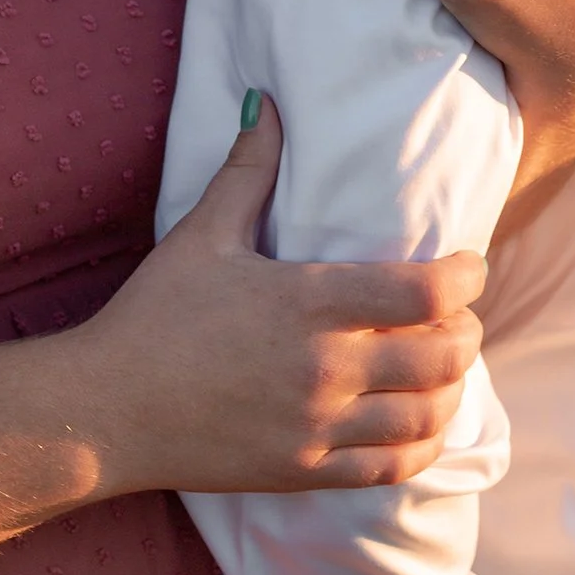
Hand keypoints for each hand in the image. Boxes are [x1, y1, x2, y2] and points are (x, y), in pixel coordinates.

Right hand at [72, 97, 484, 497]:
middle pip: (442, 355)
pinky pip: (392, 468)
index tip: (469, 266)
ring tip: (447, 367)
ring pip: (427, 416)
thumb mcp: (203, 233)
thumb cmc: (154, 314)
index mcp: (309, 300)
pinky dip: (422, 445)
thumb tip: (268, 102)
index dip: (465, 278)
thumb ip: (249, 169)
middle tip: (461, 315)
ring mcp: (318, 426)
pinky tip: (422, 424)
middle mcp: (325, 367)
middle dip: (467, 332)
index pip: (424, 292)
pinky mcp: (305, 472)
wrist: (106, 408)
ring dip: (452, 389)